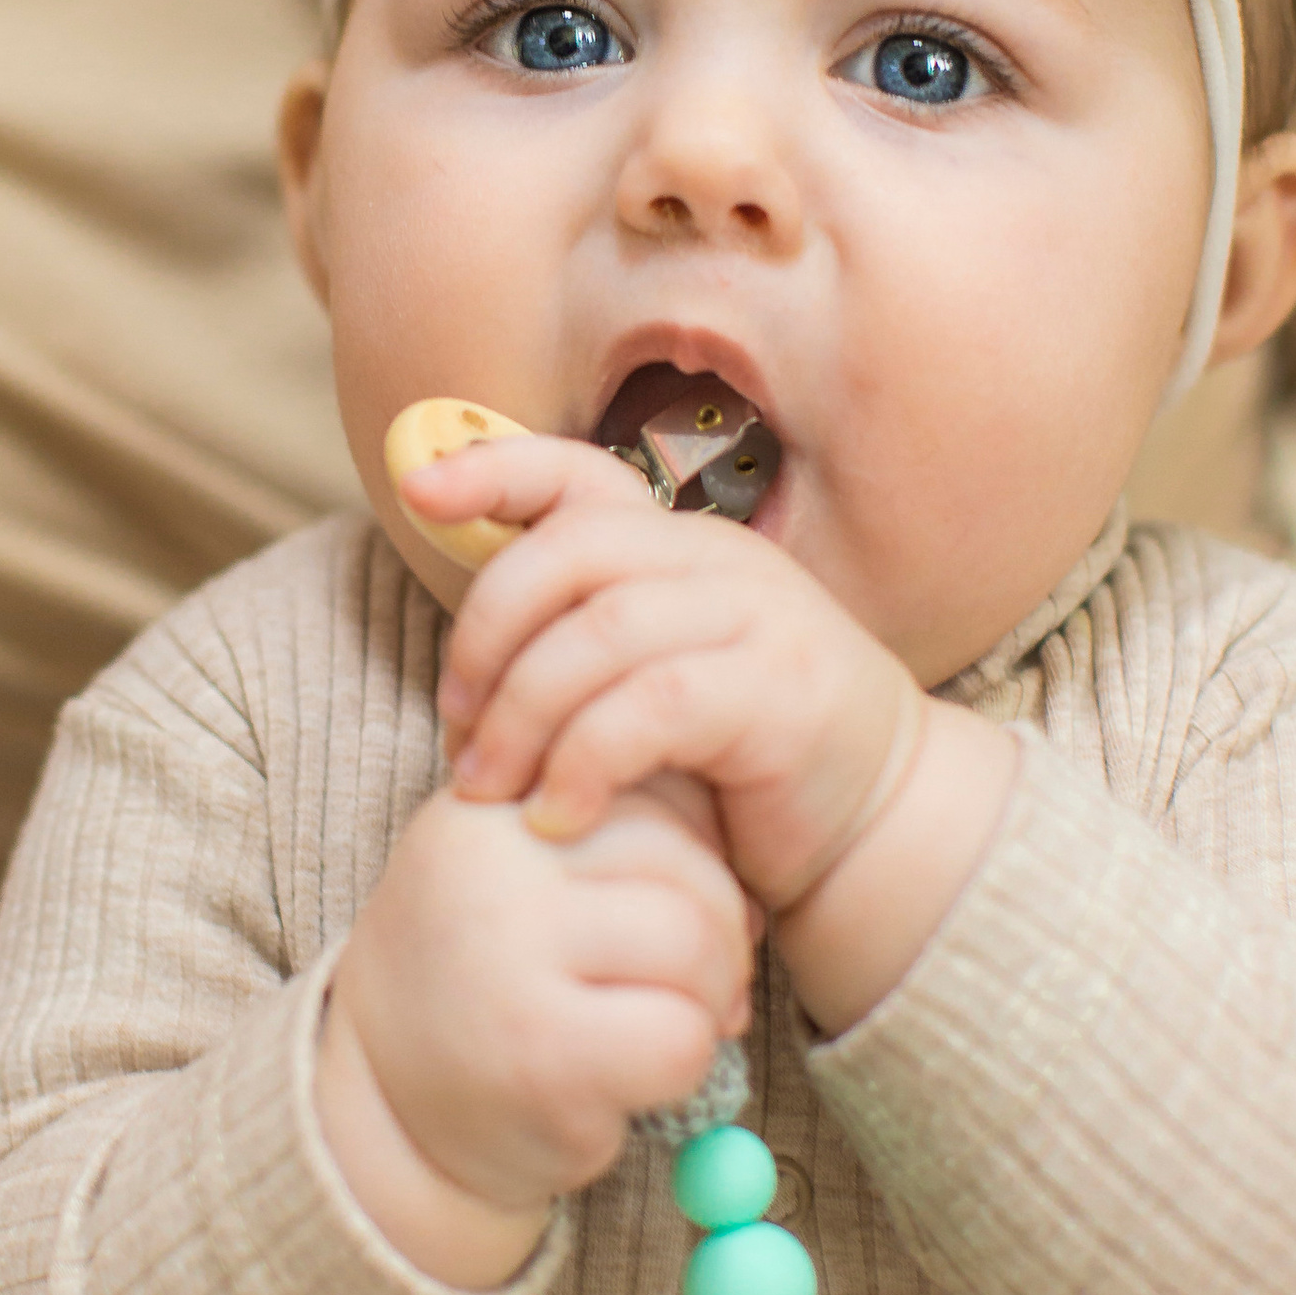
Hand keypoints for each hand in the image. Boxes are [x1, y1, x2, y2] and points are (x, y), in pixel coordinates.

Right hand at [323, 777, 756, 1284]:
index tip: (671, 918)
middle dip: (722, 937)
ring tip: (662, 1029)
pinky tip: (631, 1083)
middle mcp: (492, 873)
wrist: (381, 1111)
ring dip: (709, 1002)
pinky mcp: (542, 1058)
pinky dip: (685, 1067)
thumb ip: (606, 838)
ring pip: (695, 950)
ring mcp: (512, 964)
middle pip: (684, 871)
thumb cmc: (478, 988)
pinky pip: (679, 1040)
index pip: (649, 796)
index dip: (695, 862)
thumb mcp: (518, 882)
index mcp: (485, 814)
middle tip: (699, 989)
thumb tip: (737, 849)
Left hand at [412, 432, 1011, 1028]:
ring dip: (520, 715)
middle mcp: (721, 561)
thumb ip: (586, 649)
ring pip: (599, 634)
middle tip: (456, 727)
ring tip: (488, 790)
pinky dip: (584, 763)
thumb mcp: (656, 685)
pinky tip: (557, 818)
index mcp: (681, 547)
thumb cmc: (741, 764)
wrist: (875, 826)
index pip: (580, 476)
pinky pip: (651, 708)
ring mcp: (759, 618)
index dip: (495, 468)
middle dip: (487, 636)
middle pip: (569, 553)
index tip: (419, 492)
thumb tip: (465, 662)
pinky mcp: (781, 693)